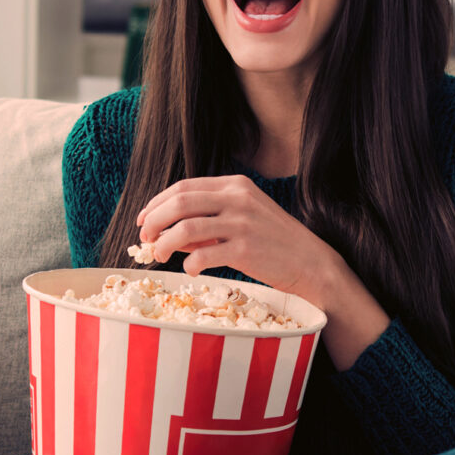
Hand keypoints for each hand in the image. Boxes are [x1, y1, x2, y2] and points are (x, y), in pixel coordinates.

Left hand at [134, 175, 345, 300]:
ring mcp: (242, 223)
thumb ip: (207, 221)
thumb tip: (168, 234)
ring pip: (186, 227)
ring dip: (164, 243)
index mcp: (235, 185)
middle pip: (180, 202)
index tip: (143, 220)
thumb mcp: (242, 219)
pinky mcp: (246, 249)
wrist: (310, 262)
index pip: (184, 187)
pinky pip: (203, 255)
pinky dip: (189, 264)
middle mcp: (238, 198)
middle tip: (144, 238)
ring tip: (159, 256)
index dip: (157, 203)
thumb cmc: (272, 242)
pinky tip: (190, 269)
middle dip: (154, 220)